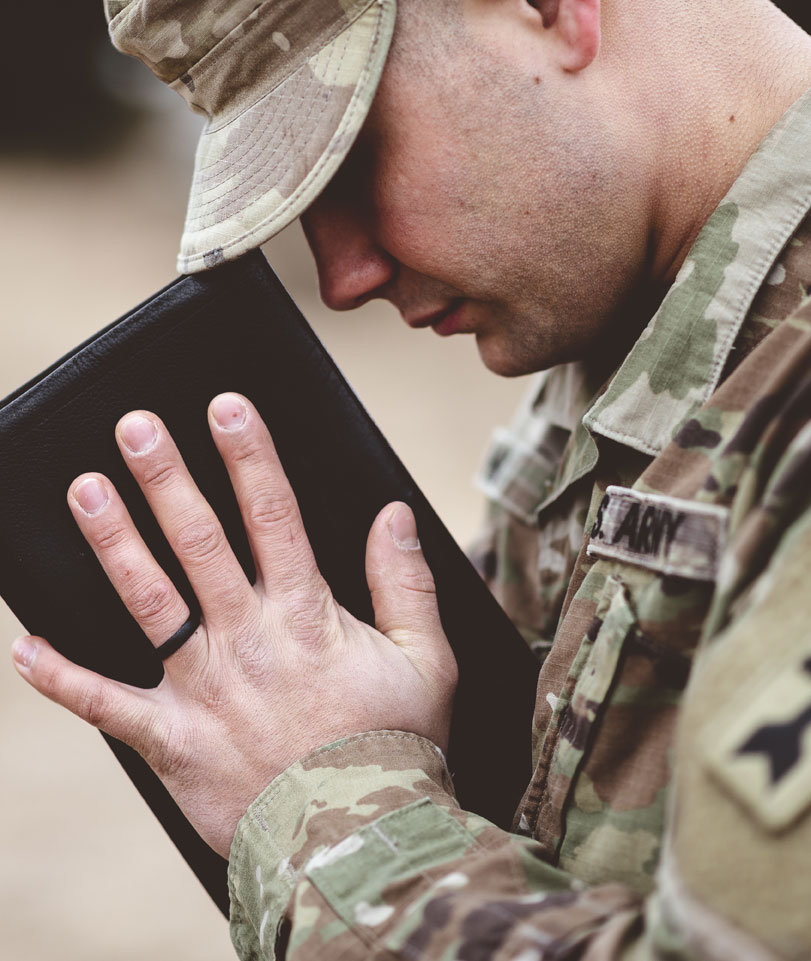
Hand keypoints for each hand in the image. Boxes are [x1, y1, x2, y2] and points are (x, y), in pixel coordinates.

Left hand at [10, 393, 457, 857]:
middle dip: (166, 478)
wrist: (353, 841)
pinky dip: (63, 679)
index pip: (273, 517)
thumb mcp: (427, 659)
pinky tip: (23, 649)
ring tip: (84, 490)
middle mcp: (247, 640)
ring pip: (149, 602)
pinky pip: (106, 707)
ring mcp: (203, 688)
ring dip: (114, 544)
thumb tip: (393, 514)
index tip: (225, 407)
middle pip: (199, 543)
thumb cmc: (395, 746)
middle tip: (133, 427)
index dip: (249, 457)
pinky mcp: (172, 740)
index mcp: (306, 616)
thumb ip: (405, 582)